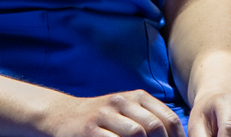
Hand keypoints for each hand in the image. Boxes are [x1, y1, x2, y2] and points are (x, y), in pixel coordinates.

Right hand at [38, 89, 185, 136]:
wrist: (62, 115)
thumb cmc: (101, 118)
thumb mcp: (126, 112)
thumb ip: (149, 120)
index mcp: (136, 97)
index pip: (168, 118)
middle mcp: (121, 102)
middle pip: (154, 126)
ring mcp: (104, 115)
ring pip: (136, 133)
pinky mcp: (90, 130)